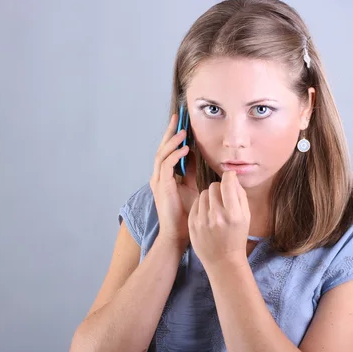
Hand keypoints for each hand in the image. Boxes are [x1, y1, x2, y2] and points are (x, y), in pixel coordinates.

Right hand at [150, 113, 198, 248]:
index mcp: (163, 176)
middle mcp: (158, 176)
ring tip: (183, 132)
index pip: (166, 150)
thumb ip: (190, 170)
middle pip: (161, 148)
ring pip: (162, 155)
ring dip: (172, 142)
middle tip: (178, 118)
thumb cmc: (184, 212)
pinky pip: (166, 166)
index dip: (172, 135)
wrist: (178, 233)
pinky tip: (185, 149)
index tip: (180, 122)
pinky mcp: (162, 187)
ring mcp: (158, 182)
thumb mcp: (190, 186)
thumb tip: (194, 153)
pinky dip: (175, 156)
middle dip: (169, 132)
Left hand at [188, 170, 250, 266]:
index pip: (227, 184)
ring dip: (210, 196)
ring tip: (214, 207)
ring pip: (203, 193)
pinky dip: (201, 205)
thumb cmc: (237, 237)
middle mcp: (217, 216)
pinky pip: (196, 203)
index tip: (230, 177)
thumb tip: (232, 178)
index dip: (229, 176)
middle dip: (219, 188)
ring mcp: (203, 220)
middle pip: (214, 186)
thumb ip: (240, 195)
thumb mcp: (246, 217)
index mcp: (233, 214)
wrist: (223, 261)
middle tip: (222, 196)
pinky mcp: (192, 224)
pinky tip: (207, 214)